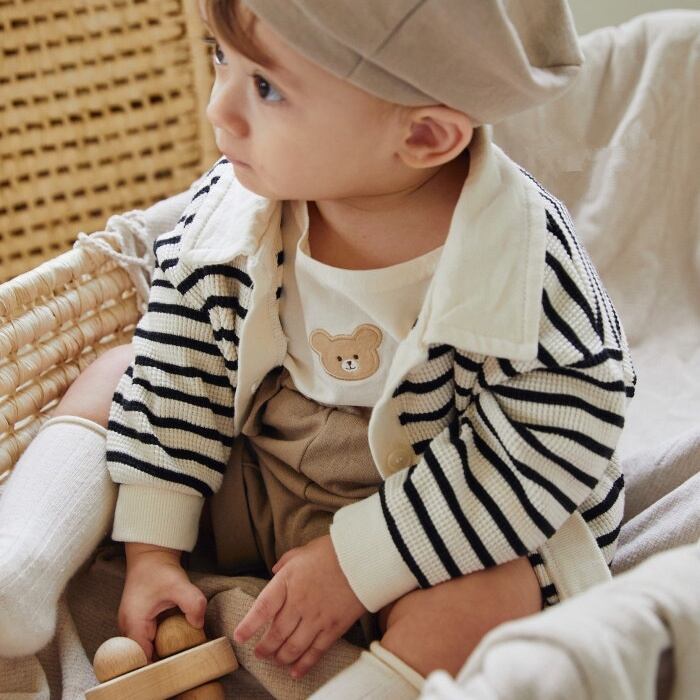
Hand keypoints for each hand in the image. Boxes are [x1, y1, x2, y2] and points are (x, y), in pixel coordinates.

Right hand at [118, 543, 207, 660]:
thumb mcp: (179, 584)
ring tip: (180, 649)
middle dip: (160, 660)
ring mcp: (132, 625)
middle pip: (141, 656)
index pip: (140, 658)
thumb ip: (193, 603)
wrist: (151, 556)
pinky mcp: (139, 622)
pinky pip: (147, 639)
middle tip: (181, 658)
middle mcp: (128, 628)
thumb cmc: (160, 569)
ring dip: (160, 651)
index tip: (175, 665)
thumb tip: (198, 624)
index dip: (157, 665)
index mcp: (134, 623)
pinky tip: (174, 638)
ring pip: (144, 648)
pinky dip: (159, 641)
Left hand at [233, 534, 365, 678]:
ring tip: (276, 660)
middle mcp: (298, 603)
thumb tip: (274, 570)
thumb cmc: (333, 550)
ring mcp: (316, 618)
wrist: (363, 558)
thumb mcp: (303, 550)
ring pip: (292, 647)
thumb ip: (286, 562)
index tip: (239, 637)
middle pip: (275, 633)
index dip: (249, 625)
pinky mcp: (333, 628)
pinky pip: (315, 652)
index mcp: (287, 582)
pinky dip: (304, 664)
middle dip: (264, 647)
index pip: (262, 608)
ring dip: (281, 657)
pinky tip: (295, 671)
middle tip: (259, 654)